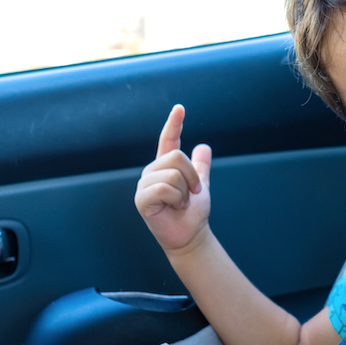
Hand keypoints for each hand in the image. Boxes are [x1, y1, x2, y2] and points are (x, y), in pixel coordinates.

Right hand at [134, 104, 212, 254]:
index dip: (174, 124)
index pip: (168, 140)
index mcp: (165, 167)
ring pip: (173, 174)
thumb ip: (200, 167)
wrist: (191, 236)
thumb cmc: (193, 213)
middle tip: (192, 194)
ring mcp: (144, 185)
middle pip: (176, 156)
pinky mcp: (141, 200)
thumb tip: (204, 146)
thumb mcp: (201, 186)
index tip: (180, 108)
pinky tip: (173, 208)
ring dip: (185, 192)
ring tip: (180, 203)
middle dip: (192, 177)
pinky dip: (176, 199)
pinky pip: (164, 188)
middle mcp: (152, 172)